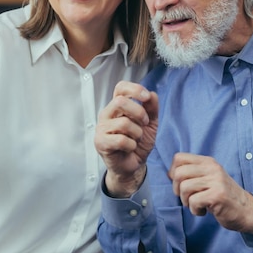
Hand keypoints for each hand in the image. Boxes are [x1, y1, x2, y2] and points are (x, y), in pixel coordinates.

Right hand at [94, 81, 158, 197]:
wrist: (133, 165)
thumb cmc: (139, 143)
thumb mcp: (151, 124)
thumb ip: (152, 108)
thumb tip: (152, 94)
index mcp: (117, 106)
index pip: (121, 87)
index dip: (135, 89)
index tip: (146, 97)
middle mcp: (107, 114)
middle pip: (120, 101)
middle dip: (139, 112)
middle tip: (145, 123)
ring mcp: (101, 128)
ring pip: (123, 123)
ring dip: (137, 133)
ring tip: (136, 139)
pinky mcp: (100, 142)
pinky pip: (121, 140)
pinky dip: (131, 145)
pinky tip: (130, 148)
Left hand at [169, 153, 252, 233]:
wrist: (246, 210)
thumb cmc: (222, 195)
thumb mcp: (209, 178)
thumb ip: (193, 173)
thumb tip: (170, 174)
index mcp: (208, 162)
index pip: (179, 157)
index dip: (173, 172)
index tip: (180, 184)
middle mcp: (212, 168)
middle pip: (178, 173)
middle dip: (177, 189)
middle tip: (186, 198)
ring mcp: (216, 180)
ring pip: (184, 188)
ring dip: (186, 201)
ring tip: (197, 204)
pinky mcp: (218, 195)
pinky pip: (194, 201)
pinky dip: (195, 210)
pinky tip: (204, 211)